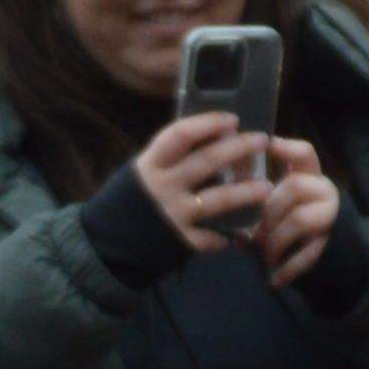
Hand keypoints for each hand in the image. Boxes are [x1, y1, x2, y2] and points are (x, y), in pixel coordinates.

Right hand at [124, 107, 279, 258]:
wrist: (102, 248)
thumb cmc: (126, 205)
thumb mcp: (140, 175)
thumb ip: (167, 162)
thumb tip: (206, 141)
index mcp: (151, 165)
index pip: (181, 134)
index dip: (208, 124)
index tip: (232, 119)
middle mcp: (163, 187)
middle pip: (207, 161)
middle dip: (238, 148)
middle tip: (261, 141)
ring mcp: (173, 215)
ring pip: (218, 199)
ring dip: (245, 192)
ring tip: (267, 186)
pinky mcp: (180, 242)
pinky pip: (212, 237)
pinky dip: (227, 236)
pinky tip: (241, 232)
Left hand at [251, 134, 344, 286]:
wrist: (341, 261)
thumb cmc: (299, 232)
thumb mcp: (280, 211)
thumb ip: (257, 203)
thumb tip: (224, 205)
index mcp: (310, 177)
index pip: (304, 153)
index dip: (287, 147)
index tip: (267, 144)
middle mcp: (324, 191)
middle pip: (293, 187)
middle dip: (267, 212)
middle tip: (253, 235)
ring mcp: (332, 216)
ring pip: (298, 218)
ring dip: (275, 240)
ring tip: (265, 257)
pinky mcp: (333, 243)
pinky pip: (307, 253)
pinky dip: (287, 269)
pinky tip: (274, 280)